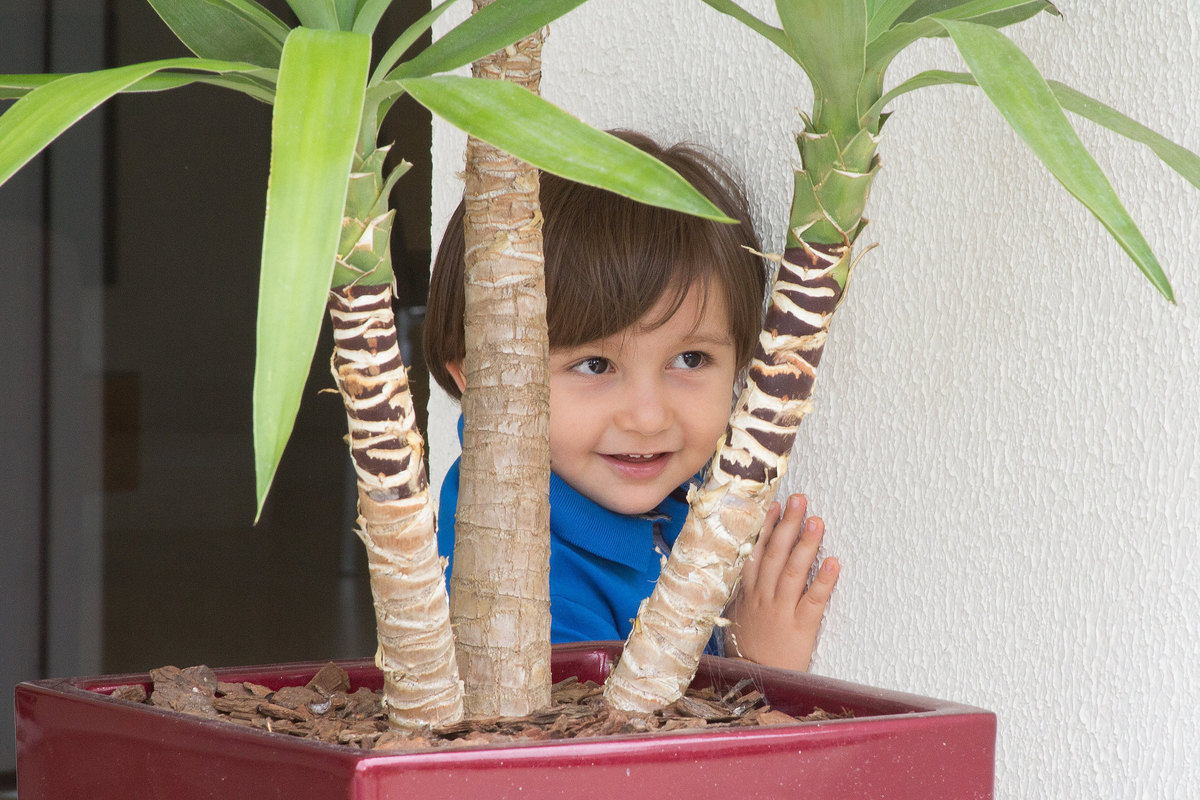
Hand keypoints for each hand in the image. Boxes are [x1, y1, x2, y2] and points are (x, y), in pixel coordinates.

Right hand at [724, 493, 838, 670]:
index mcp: (748, 593)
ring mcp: (781, 611)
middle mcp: (763, 597)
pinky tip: (834, 562)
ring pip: (793, 571)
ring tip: (817, 521)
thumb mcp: (737, 617)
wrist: (755, 684)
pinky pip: (813, 600)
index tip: (773, 504)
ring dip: (805, 544)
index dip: (764, 527)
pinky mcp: (800, 627)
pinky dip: (824, 580)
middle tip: (800, 499)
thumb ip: (743, 592)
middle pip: (775, 554)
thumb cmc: (748, 652)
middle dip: (787, 524)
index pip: (755, 553)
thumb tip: (747, 567)